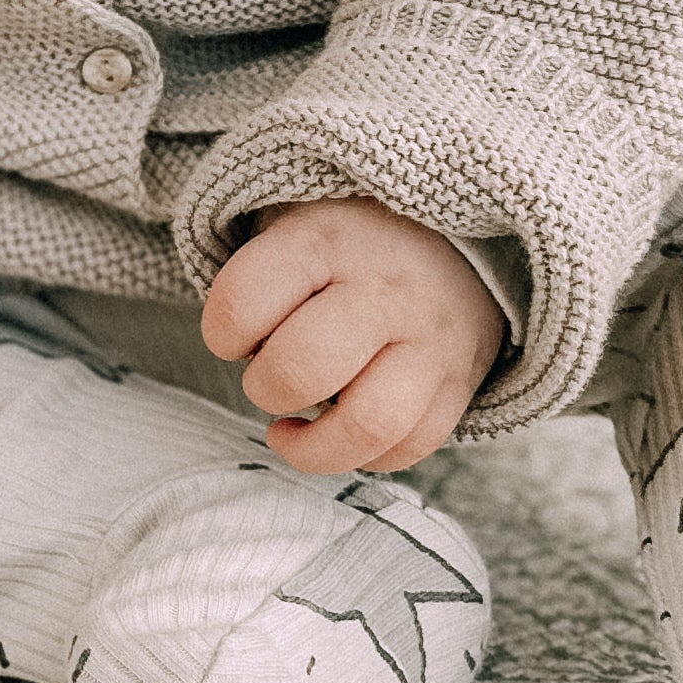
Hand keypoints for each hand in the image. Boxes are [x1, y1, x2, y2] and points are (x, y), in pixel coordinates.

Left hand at [198, 195, 505, 475]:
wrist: (453, 235)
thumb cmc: (346, 242)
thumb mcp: (293, 224)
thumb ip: (258, 281)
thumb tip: (243, 359)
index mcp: (325, 241)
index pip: (245, 300)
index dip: (221, 333)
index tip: (232, 336)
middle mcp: (384, 289)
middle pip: (305, 367)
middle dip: (266, 389)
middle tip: (267, 381)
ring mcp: (431, 339)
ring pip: (369, 423)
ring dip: (315, 447)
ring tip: (294, 434)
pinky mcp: (461, 381)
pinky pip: (412, 446)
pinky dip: (365, 458)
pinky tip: (342, 436)